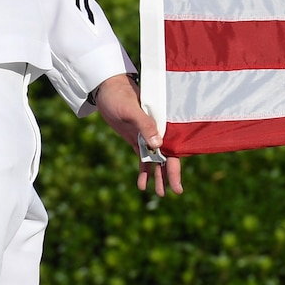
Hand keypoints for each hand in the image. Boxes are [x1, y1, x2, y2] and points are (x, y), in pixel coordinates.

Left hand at [92, 73, 183, 195]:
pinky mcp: (135, 139)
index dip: (175, 168)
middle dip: (170, 176)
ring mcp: (146, 136)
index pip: (173, 150)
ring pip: (155, 160)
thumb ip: (145, 125)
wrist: (106, 89)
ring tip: (159, 194)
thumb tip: (157, 145)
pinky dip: (143, 171)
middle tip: (176, 192)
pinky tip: (142, 185)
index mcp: (161, 124)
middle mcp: (157, 131)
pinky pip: (142, 158)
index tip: (177, 185)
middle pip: (167, 157)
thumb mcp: (131, 110)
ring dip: (157, 176)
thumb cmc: (120, 96)